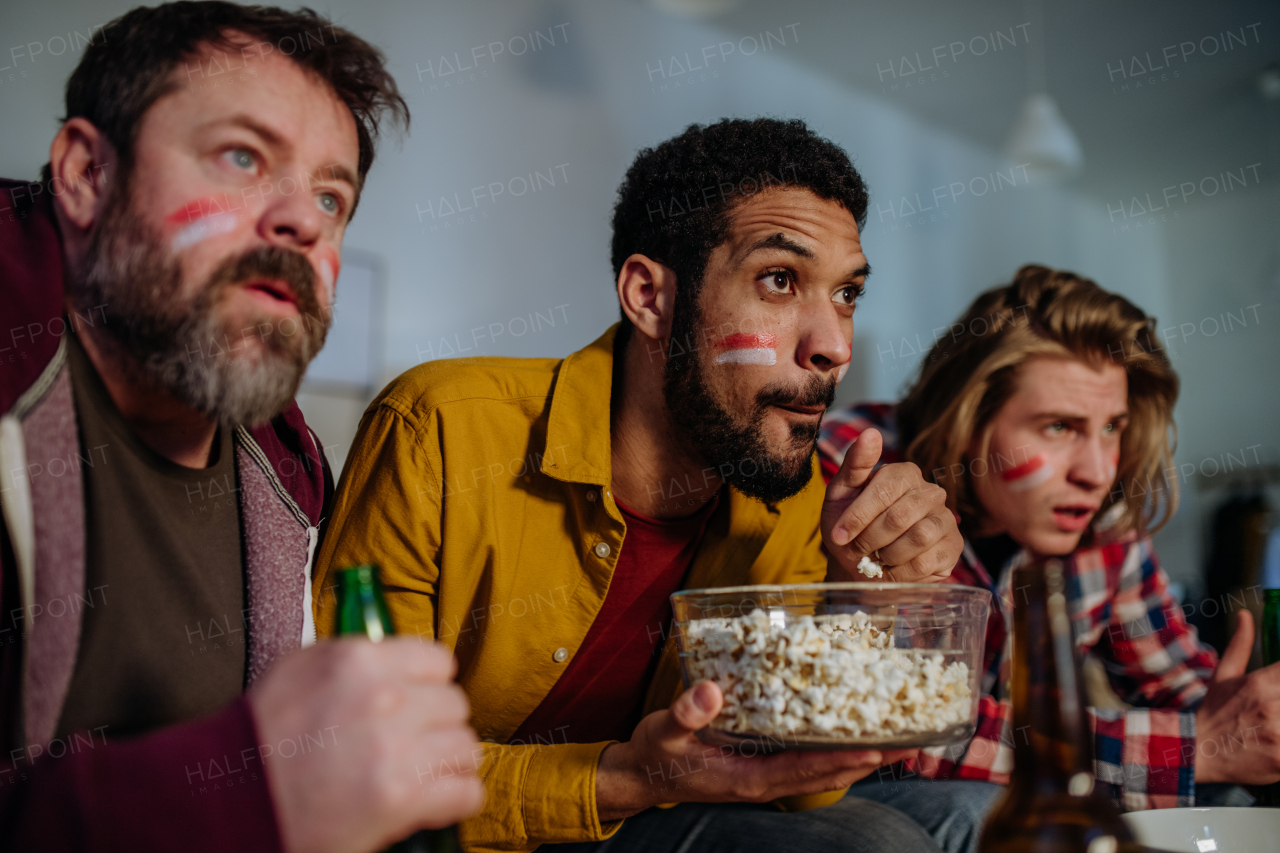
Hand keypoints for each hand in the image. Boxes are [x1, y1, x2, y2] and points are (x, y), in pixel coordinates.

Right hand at [248, 638, 484, 852]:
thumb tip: (404, 660)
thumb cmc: (263, 735)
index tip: (420, 700)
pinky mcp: (400, 799)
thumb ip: (359, 658)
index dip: (431, 684)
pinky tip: (435, 801)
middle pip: (455, 704)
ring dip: (450, 763)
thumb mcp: (304, 668)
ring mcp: (395, 749)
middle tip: (416, 743)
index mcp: (361, 660)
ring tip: (426, 773)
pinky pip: (465, 793)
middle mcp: (385, 698)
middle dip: (439, 725)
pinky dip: (456, 800)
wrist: (231, 800)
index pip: (438, 661)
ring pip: (467, 747)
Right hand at [594, 681, 910, 821]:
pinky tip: (855, 736)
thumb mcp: (662, 730)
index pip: (806, 769)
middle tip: (913, 741)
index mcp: (747, 779)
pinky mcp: (763, 770)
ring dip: (862, 758)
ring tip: (900, 740)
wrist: (640, 777)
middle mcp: (764, 783)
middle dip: (870, 759)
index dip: (843, 758)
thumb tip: (711, 689)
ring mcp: (766, 779)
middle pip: (828, 774)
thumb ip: (685, 712)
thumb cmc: (653, 753)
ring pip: (824, 772)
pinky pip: (810, 764)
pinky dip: (837, 753)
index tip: (879, 746)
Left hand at [821, 428, 961, 582]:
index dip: (858, 516)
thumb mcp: (841, 495)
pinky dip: (900, 572)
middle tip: (856, 550)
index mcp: (903, 473)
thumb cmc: (850, 527)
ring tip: (874, 558)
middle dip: (870, 538)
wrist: (863, 566)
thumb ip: (855, 464)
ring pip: (918, 538)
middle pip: (900, 516)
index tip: (838, 535)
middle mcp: (930, 491)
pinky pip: (928, 562)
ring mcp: (945, 519)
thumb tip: (870, 433)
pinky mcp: (953, 547)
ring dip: (887, 555)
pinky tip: (890, 569)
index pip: (884, 490)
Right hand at [1195, 610, 1279, 783]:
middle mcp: (1272, 705)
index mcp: (1261, 683)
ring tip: (1278, 723)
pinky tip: (1279, 740)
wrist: (1196, 751)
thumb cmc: (1214, 711)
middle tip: (1278, 704)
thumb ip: (1241, 644)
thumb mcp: (1224, 674)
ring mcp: (1278, 733)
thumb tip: (1245, 615)